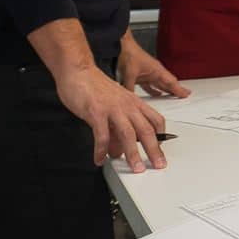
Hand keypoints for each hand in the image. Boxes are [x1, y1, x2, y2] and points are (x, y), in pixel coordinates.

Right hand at [55, 65, 171, 171]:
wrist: (77, 70)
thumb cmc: (94, 87)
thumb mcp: (112, 105)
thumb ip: (117, 128)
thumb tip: (118, 150)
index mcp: (134, 102)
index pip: (155, 120)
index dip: (161, 136)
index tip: (161, 151)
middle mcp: (127, 105)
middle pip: (146, 130)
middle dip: (154, 150)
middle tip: (158, 165)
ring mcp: (113, 108)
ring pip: (128, 134)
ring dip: (133, 154)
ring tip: (136, 168)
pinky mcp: (96, 112)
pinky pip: (102, 135)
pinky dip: (101, 150)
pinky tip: (99, 159)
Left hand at [118, 33, 189, 99]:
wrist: (122, 46)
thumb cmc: (129, 54)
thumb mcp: (130, 73)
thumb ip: (130, 87)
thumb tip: (130, 99)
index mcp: (157, 70)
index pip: (171, 82)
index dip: (179, 89)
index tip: (186, 94)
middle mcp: (155, 72)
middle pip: (168, 83)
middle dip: (176, 89)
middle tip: (185, 94)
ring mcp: (149, 73)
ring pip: (161, 84)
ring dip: (167, 90)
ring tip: (173, 96)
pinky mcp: (142, 75)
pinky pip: (150, 85)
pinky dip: (154, 90)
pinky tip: (156, 94)